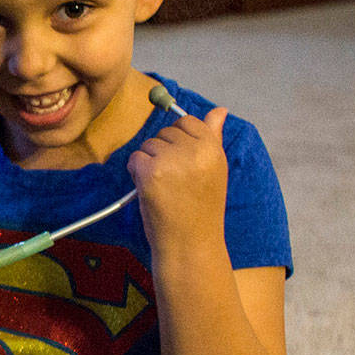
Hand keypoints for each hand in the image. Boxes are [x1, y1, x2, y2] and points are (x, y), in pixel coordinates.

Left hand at [128, 106, 229, 255]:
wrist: (190, 244)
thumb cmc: (201, 209)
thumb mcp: (214, 170)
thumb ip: (213, 137)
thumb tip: (220, 111)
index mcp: (213, 148)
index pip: (187, 121)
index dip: (179, 141)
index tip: (182, 162)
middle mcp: (194, 151)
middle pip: (165, 132)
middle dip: (164, 153)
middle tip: (175, 182)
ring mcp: (171, 160)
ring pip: (148, 145)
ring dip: (149, 163)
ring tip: (165, 189)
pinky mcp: (150, 172)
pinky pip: (134, 159)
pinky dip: (137, 173)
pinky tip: (151, 191)